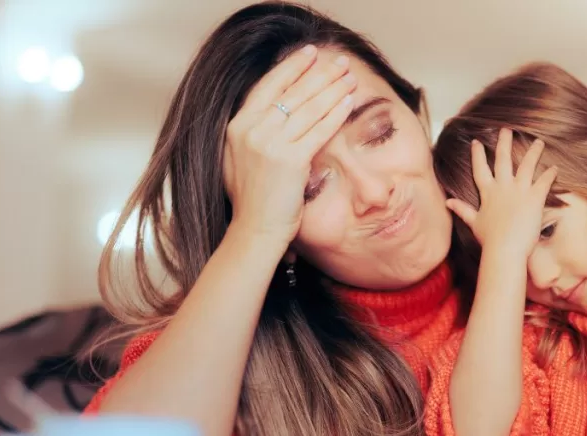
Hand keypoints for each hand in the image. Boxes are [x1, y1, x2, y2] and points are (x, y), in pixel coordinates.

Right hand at [223, 45, 356, 245]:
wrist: (254, 230)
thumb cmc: (252, 200)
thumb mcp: (238, 159)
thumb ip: (251, 134)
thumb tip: (271, 113)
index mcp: (237, 127)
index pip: (267, 87)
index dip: (291, 68)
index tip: (309, 55)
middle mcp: (251, 130)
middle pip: (292, 92)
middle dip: (319, 73)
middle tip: (339, 60)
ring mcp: (270, 144)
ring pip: (309, 107)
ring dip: (332, 88)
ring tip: (349, 76)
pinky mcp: (290, 160)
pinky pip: (319, 130)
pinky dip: (336, 113)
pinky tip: (349, 101)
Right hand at [446, 128, 557, 259]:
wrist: (505, 250)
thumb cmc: (489, 240)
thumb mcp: (474, 222)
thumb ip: (462, 209)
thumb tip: (448, 203)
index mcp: (488, 192)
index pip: (480, 169)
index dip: (478, 155)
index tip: (476, 142)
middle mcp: (503, 187)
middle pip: (503, 159)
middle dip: (504, 142)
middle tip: (507, 129)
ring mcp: (519, 191)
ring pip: (527, 165)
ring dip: (533, 152)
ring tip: (539, 142)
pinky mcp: (534, 198)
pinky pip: (544, 182)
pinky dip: (550, 174)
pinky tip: (555, 168)